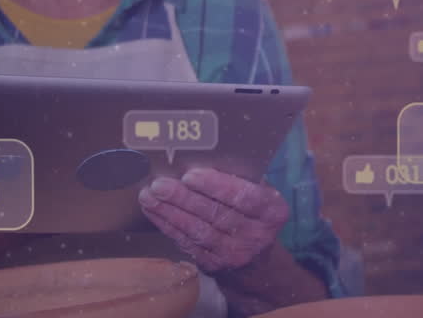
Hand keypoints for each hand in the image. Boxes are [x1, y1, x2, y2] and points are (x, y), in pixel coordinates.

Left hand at [138, 168, 288, 273]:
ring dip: (170, 212)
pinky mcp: (215, 265)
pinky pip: (187, 243)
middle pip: (217, 214)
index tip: (190, 175)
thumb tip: (202, 156)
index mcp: (273, 211)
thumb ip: (242, 178)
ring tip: (149, 196)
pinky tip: (154, 211)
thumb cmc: (253, 212)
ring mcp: (235, 254)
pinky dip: (168, 226)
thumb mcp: (261, 193)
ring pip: (198, 230)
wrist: (257, 261)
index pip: (246, 197)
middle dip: (184, 198)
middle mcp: (257, 235)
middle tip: (160, 184)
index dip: (216, 186)